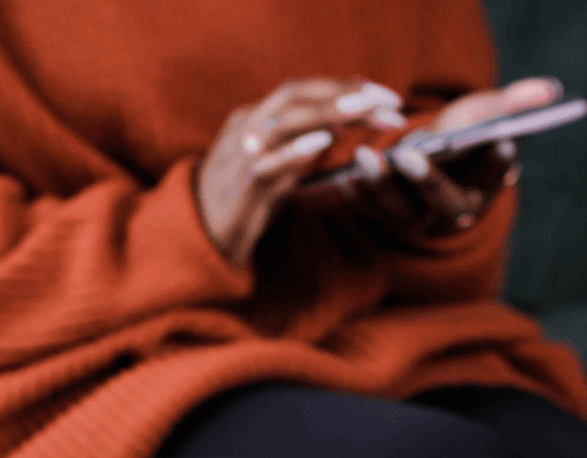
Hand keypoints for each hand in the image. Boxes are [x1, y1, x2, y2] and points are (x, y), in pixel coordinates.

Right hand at [196, 77, 406, 265]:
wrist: (198, 242)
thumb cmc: (240, 207)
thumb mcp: (274, 171)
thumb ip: (299, 148)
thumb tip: (337, 127)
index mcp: (254, 120)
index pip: (302, 91)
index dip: (343, 87)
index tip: (383, 94)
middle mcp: (246, 129)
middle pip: (296, 95)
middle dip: (344, 94)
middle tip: (388, 101)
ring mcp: (240, 156)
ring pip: (284, 120)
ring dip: (328, 113)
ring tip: (363, 110)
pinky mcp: (240, 189)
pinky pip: (269, 162)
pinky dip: (297, 149)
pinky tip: (324, 142)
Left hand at [340, 77, 561, 240]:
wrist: (422, 163)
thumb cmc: (458, 138)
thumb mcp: (482, 119)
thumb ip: (509, 105)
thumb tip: (549, 89)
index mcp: (481, 193)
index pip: (493, 180)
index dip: (497, 164)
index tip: (501, 140)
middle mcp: (448, 216)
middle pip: (441, 203)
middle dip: (426, 180)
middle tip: (409, 155)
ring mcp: (414, 222)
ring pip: (398, 211)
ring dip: (380, 185)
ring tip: (364, 156)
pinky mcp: (382, 219)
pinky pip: (367, 210)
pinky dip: (355, 192)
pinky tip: (342, 172)